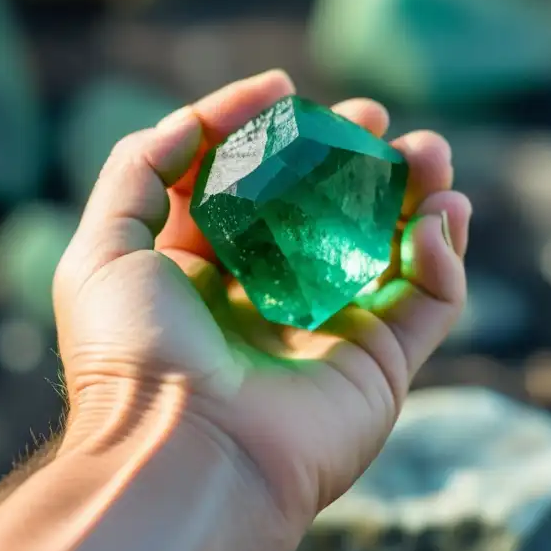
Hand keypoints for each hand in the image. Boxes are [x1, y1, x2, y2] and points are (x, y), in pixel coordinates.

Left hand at [53, 70, 470, 528]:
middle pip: (331, 214)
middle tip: (374, 120)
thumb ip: (140, 169)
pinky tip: (437, 219)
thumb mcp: (105, 247)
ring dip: (418, 195)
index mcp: (211, 274)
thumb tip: (198, 119)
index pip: (254, 192)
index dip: (272, 140)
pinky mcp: (383, 365)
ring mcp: (334, 333)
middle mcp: (276, 301)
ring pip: (393, 251)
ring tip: (430, 153)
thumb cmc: (135, 352)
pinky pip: (431, 302)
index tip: (291, 96)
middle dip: (356, 159)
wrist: (182, 454)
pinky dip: (446, 257)